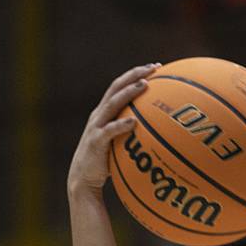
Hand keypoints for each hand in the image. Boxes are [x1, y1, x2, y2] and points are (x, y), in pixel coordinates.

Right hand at [67, 63, 159, 193]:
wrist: (83, 178)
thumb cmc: (106, 162)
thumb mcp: (121, 143)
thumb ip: (135, 134)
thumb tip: (162, 135)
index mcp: (105, 112)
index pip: (121, 86)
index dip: (136, 74)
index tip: (157, 66)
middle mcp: (99, 114)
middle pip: (117, 87)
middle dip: (135, 74)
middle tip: (155, 67)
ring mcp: (96, 126)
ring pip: (113, 104)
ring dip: (129, 93)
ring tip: (145, 85)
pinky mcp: (96, 142)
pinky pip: (109, 131)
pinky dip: (121, 125)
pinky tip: (133, 122)